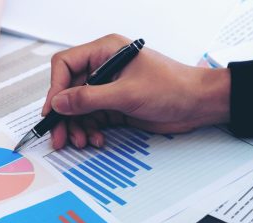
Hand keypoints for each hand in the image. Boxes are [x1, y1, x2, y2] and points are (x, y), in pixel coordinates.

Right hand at [44, 34, 230, 149]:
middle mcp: (103, 67)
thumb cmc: (173, 87)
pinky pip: (91, 118)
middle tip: (59, 135)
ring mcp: (108, 87)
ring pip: (78, 108)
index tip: (53, 110)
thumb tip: (60, 102)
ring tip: (82, 141)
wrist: (198, 105)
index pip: (65, 65)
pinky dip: (90, 131)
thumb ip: (89, 99)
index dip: (56, 88)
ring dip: (77, 127)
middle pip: (68, 90)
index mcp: (105, 51)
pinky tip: (96, 139)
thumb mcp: (126, 94)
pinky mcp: (114, 105)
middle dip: (64, 115)